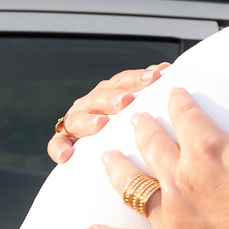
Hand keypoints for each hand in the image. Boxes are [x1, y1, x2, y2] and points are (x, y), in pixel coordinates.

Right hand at [48, 64, 168, 163]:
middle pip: (101, 96)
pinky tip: (66, 156)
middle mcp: (93, 102)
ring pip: (78, 117)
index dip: (139, 78)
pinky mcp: (64, 140)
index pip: (125, 80)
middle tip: (127, 100)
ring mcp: (77, 119)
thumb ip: (152, 93)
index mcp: (113, 90)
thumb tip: (170, 72)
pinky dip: (59, 148)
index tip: (156, 77)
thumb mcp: (141, 108)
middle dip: (114, 97)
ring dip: (88, 120)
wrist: (107, 150)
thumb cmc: (129, 125)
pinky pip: (58, 143)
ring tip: (100, 124)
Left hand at [83, 88, 228, 228]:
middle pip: (153, 145)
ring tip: (105, 158)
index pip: (186, 116)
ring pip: (132, 187)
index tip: (174, 93)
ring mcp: (172, 218)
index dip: (179, 101)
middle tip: (135, 118)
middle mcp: (182, 178)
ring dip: (116, 169)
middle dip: (143, 127)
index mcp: (209, 148)